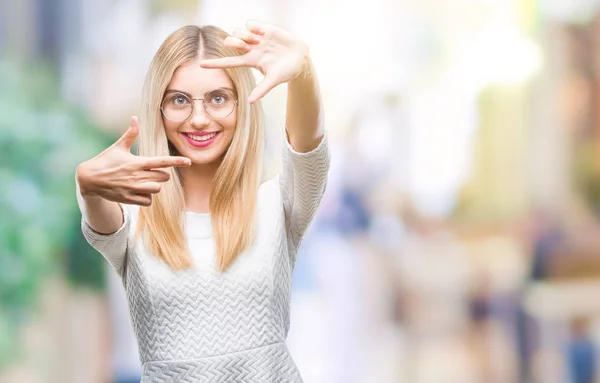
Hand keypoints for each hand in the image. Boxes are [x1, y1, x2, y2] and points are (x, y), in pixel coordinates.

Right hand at [76, 116, 190, 205]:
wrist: (88, 179)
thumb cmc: (105, 161)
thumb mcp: (118, 147)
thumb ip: (130, 134)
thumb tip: (135, 117)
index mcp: (137, 162)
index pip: (162, 161)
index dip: (177, 161)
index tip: (189, 161)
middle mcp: (137, 175)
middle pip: (164, 177)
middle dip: (162, 175)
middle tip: (151, 172)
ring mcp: (133, 188)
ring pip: (157, 189)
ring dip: (154, 186)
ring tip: (144, 182)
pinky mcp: (128, 198)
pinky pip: (148, 201)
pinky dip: (147, 198)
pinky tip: (139, 192)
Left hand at [200, 20, 309, 102]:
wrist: (301, 57)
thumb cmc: (287, 71)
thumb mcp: (274, 80)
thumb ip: (262, 90)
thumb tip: (251, 102)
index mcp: (250, 61)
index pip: (229, 62)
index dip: (215, 63)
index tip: (201, 65)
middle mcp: (250, 49)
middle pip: (230, 42)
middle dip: (233, 42)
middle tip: (246, 47)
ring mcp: (256, 38)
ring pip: (238, 31)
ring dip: (245, 35)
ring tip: (258, 41)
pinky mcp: (264, 29)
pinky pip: (250, 23)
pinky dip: (253, 27)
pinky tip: (262, 33)